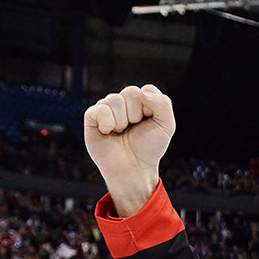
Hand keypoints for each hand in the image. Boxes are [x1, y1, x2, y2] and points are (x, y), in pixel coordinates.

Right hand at [83, 84, 175, 215]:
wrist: (134, 168)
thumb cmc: (149, 148)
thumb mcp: (166, 126)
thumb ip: (163, 104)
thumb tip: (142, 92)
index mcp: (142, 101)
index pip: (147, 89)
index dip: (150, 108)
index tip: (150, 122)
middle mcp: (124, 102)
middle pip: (131, 92)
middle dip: (136, 114)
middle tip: (134, 128)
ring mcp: (107, 107)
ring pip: (115, 99)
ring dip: (122, 121)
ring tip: (121, 131)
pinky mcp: (92, 116)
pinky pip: (100, 109)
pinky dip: (108, 123)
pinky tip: (108, 132)